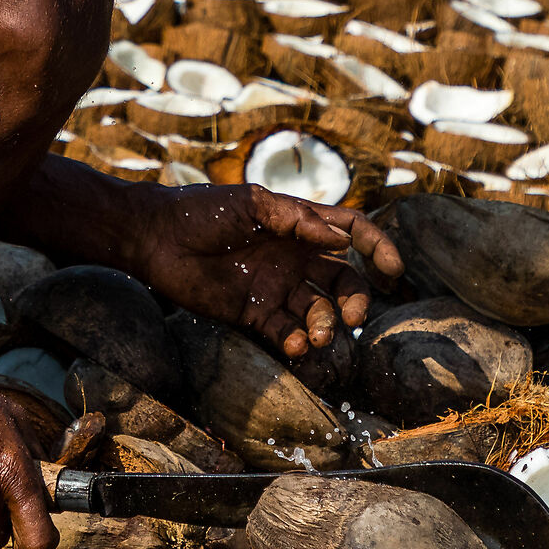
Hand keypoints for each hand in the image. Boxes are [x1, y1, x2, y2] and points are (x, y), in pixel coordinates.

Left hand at [132, 185, 403, 358]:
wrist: (156, 239)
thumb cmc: (202, 211)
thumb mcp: (251, 205)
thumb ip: (297, 220)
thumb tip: (343, 240)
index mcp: (299, 225)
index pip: (352, 233)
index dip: (377, 248)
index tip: (393, 269)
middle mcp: (294, 257)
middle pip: (342, 282)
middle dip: (354, 300)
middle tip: (350, 317)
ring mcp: (275, 287)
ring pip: (318, 312)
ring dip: (325, 325)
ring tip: (317, 335)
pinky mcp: (253, 313)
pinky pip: (285, 332)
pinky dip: (296, 341)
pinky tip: (294, 344)